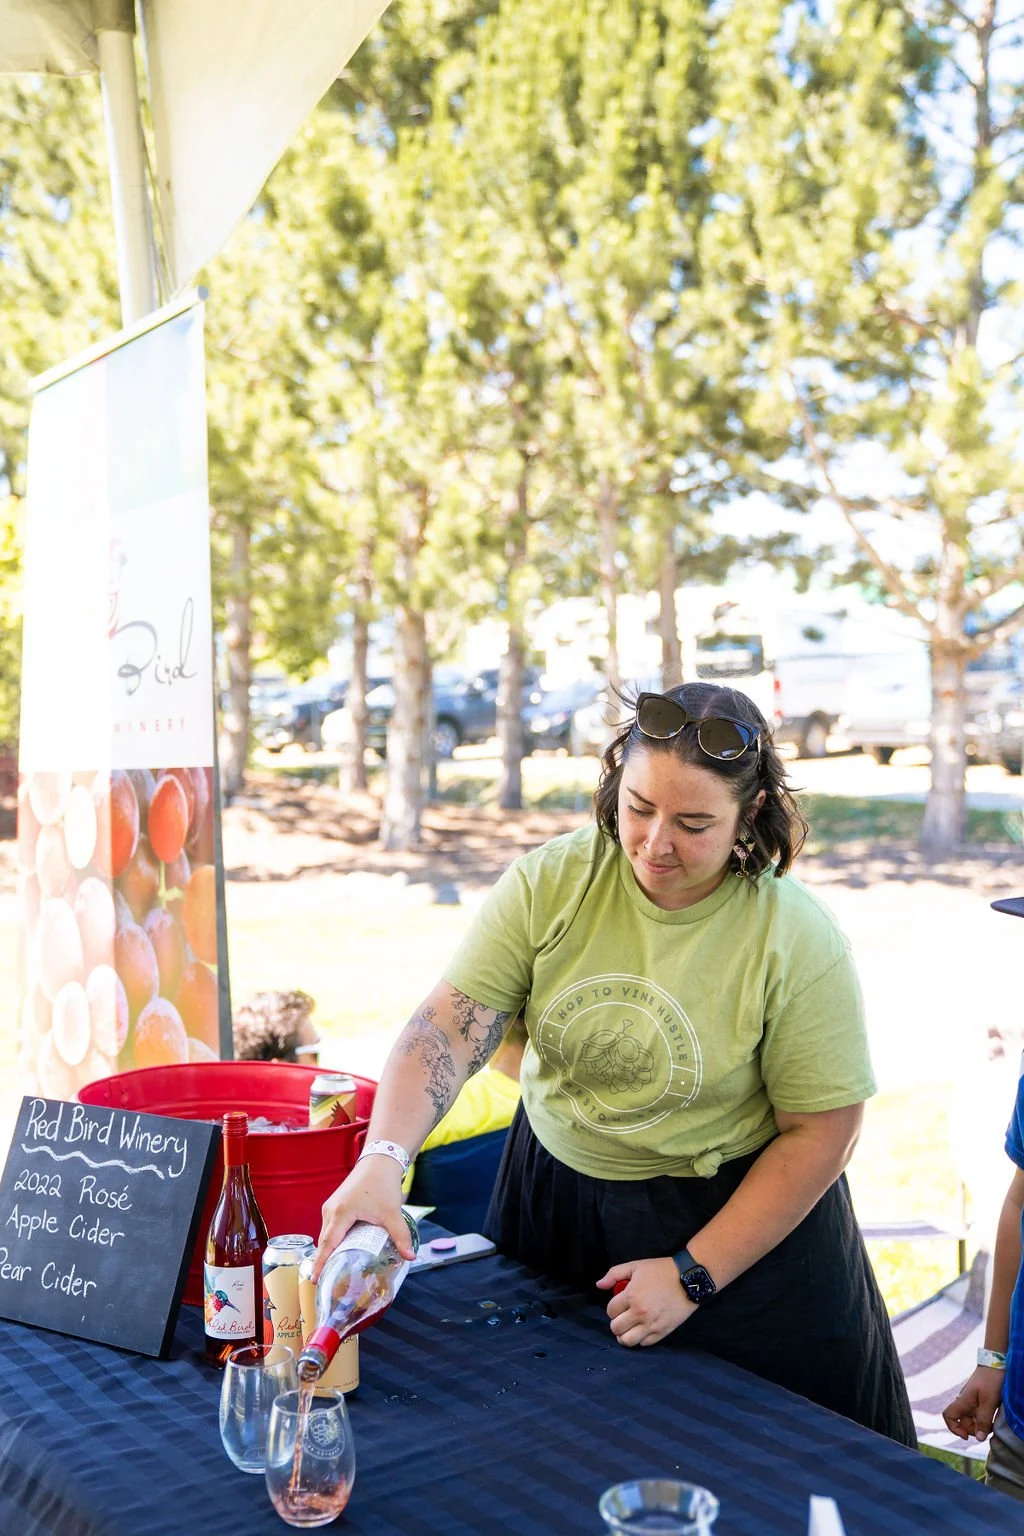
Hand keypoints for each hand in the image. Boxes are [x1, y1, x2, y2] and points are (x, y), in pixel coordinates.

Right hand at [313, 1156, 413, 1279]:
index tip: (313, 1279)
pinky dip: (333, 1240)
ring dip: (328, 1250)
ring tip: (331, 1271)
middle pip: (325, 1241)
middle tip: (325, 1283)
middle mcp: (330, 1210)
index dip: (320, 1263)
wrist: (380, 1160)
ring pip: (327, 1234)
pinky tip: (339, 1250)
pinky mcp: (335, 1204)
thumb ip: (400, 1236)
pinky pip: (330, 1227)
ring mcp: (331, 1206)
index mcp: (341, 1213)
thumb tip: (410, 1257)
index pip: (327, 1244)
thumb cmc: (383, 1184)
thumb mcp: (392, 1213)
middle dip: (323, 1261)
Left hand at [596, 1258, 696, 1346]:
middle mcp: (640, 1313)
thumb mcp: (635, 1266)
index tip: (619, 1304)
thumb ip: (613, 1274)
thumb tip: (599, 1285)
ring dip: (625, 1335)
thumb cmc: (661, 1270)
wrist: (688, 1279)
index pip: (610, 1311)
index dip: (612, 1308)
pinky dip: (640, 1339)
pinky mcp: (663, 1332)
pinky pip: (644, 1344)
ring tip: (629, 1328)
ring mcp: (651, 1325)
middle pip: (616, 1329)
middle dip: (616, 1322)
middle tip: (623, 1316)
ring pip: (628, 1341)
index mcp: (631, 1296)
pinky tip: (642, 1329)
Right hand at [942, 1366, 1003, 1441]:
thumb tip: (979, 1438)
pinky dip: (984, 1419)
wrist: (997, 1363)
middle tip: (987, 1429)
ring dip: (980, 1425)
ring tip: (992, 1423)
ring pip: (971, 1419)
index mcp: (963, 1401)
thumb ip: (984, 1420)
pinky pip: (977, 1414)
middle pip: (962, 1422)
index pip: (948, 1416)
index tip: (967, 1436)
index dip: (954, 1429)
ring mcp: (971, 1400)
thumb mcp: (989, 1402)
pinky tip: (993, 1417)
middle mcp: (964, 1402)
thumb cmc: (991, 1380)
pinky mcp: (979, 1399)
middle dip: (973, 1430)